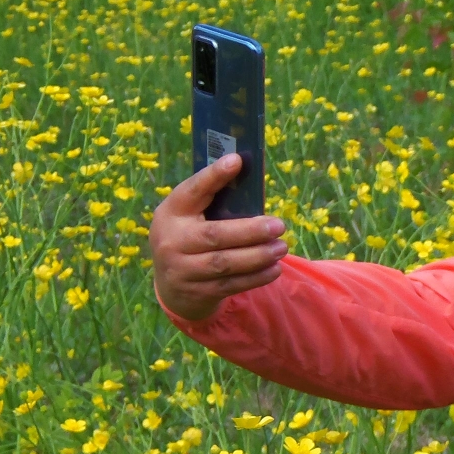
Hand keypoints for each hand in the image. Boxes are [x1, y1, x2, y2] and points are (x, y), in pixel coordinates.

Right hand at [148, 153, 288, 322]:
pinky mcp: (197, 292)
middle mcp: (172, 240)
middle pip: (214, 235)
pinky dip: (255, 277)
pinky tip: (274, 268)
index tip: (237, 161)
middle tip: (279, 225)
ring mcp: (182, 269)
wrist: (172, 285)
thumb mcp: (191, 215)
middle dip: (250, 231)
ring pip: (224, 263)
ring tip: (281, 247)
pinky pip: (230, 284)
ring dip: (258, 256)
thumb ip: (213, 200)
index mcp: (172, 211)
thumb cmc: (190, 236)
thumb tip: (249, 176)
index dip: (213, 176)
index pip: (192, 190)